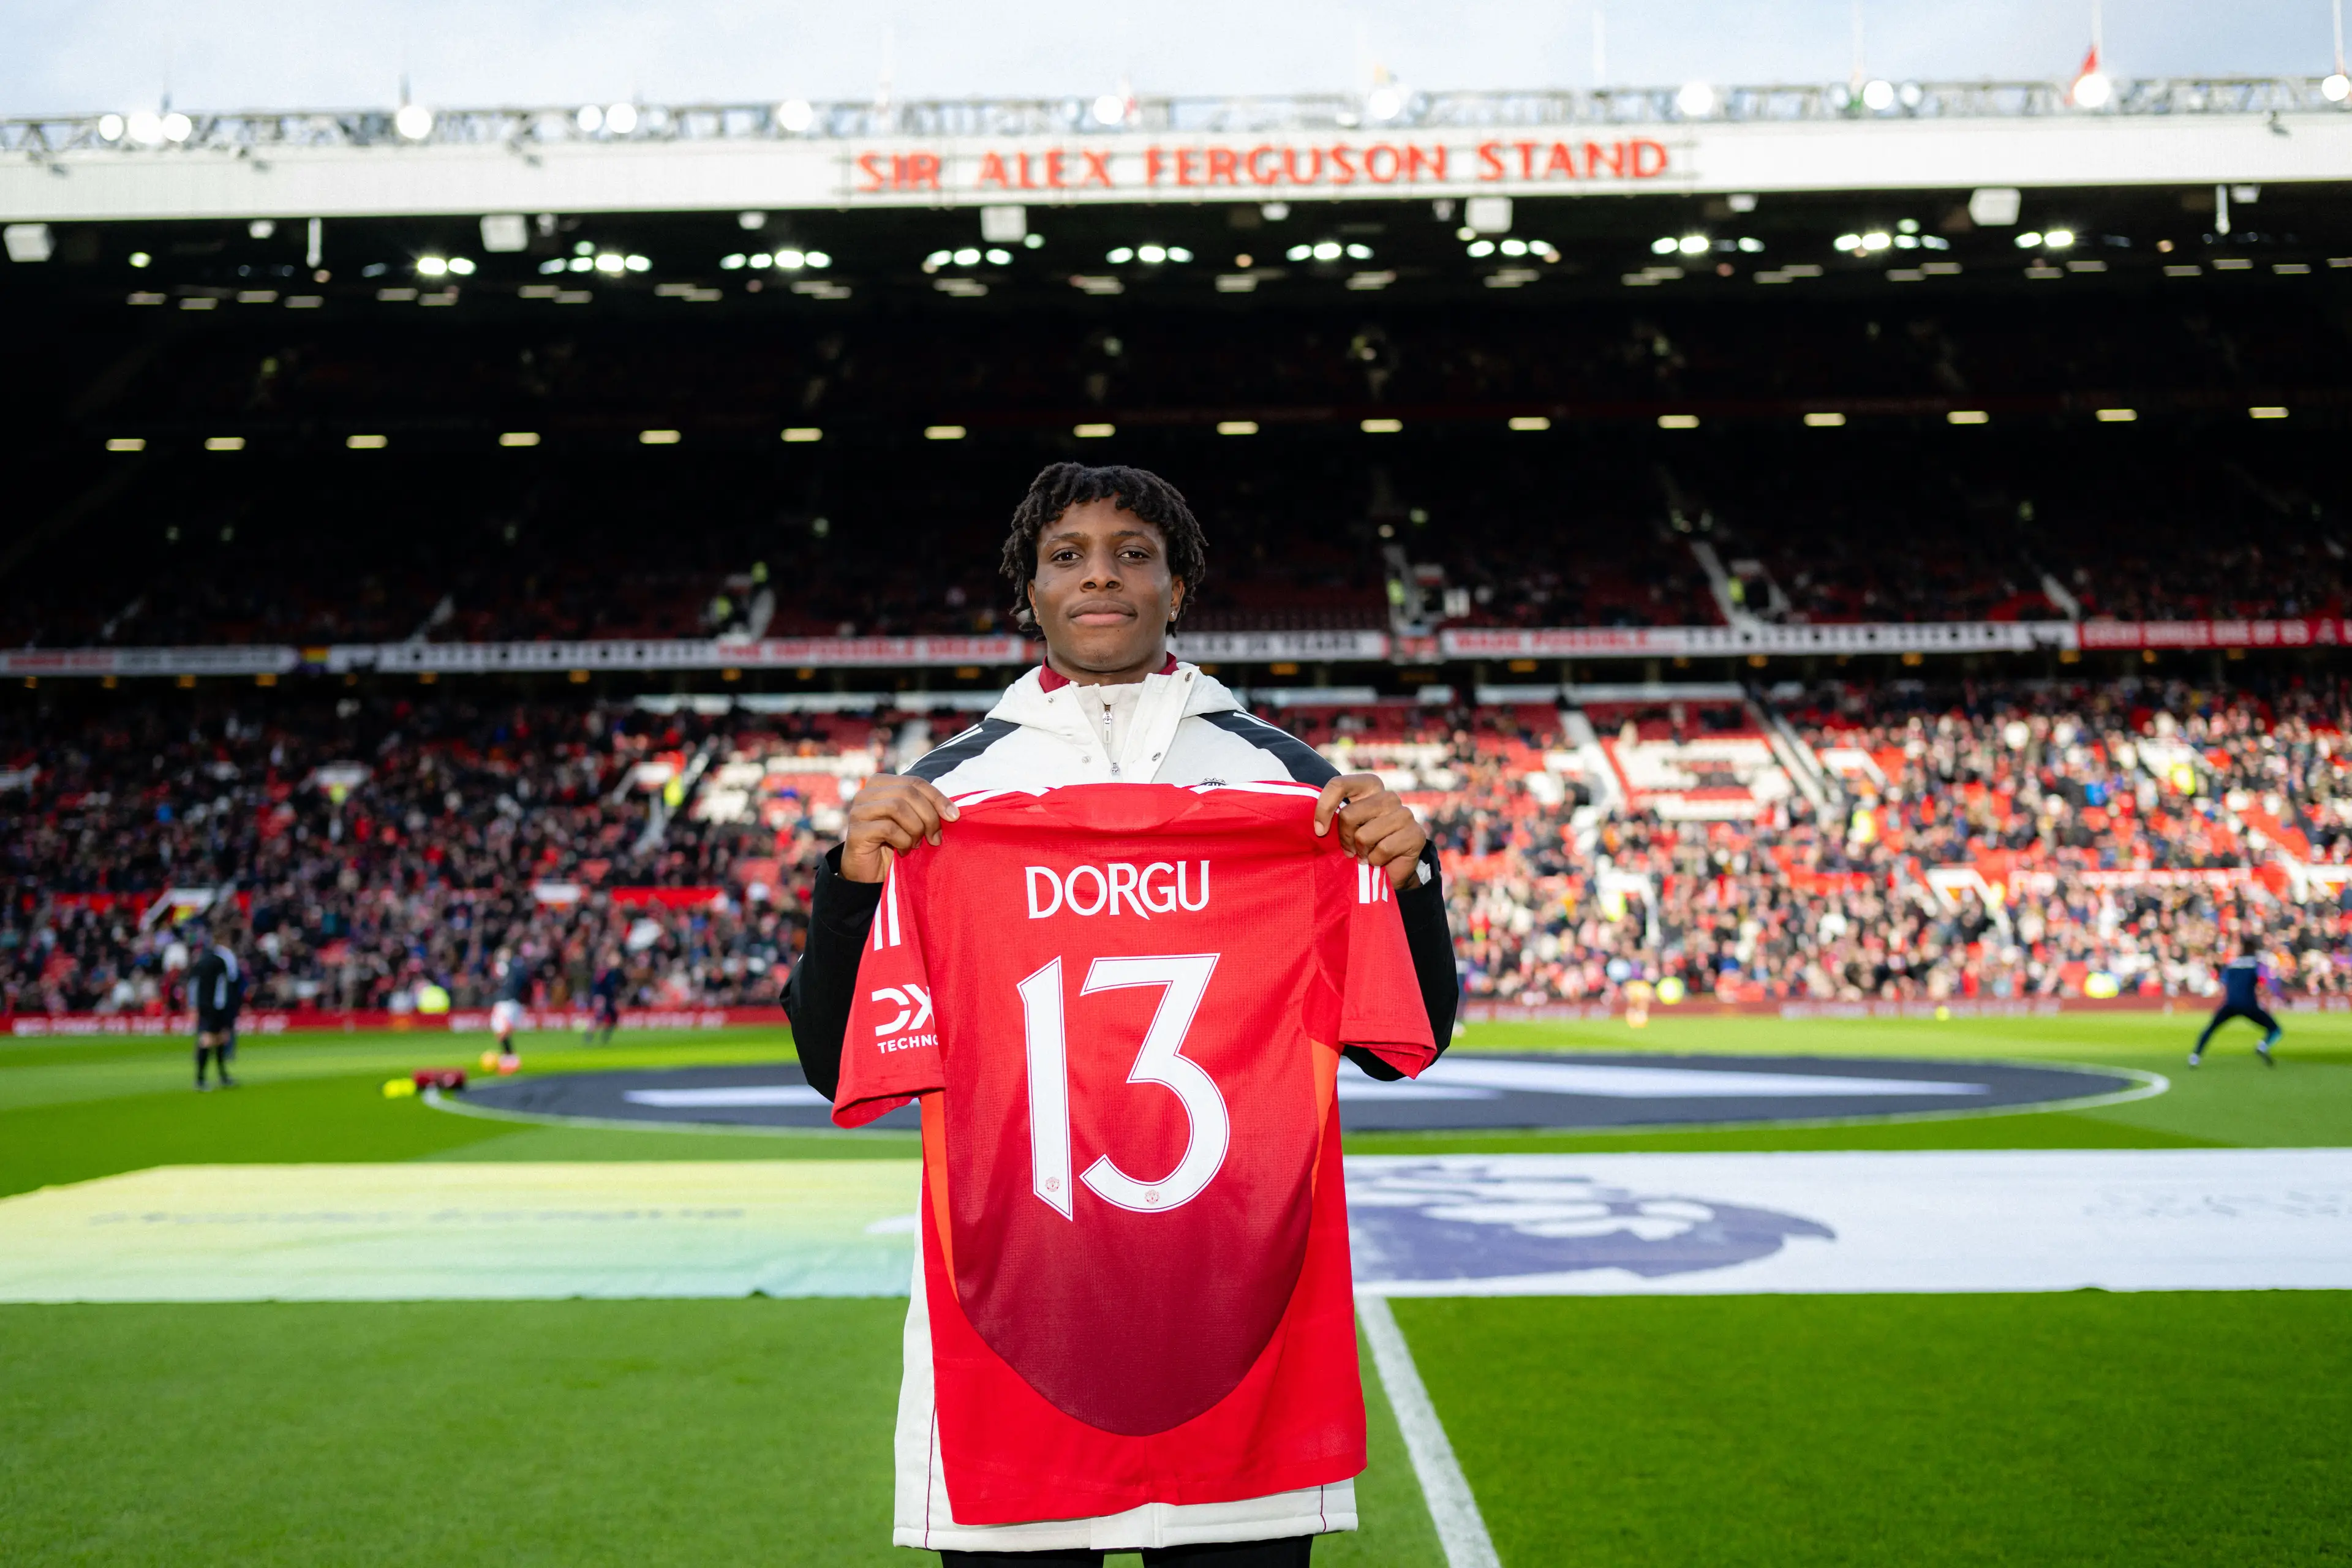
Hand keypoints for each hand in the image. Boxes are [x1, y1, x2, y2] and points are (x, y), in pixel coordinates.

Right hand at [840, 775, 958, 882]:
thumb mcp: (913, 821)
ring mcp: (858, 811)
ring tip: (916, 845)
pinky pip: (888, 829)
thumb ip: (926, 809)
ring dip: (915, 829)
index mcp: (881, 783)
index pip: (915, 782)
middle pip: (908, 793)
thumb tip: (953, 812)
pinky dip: (903, 841)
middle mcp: (866, 792)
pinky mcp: (855, 831)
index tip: (954, 817)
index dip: (938, 798)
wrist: (871, 873)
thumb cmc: (895, 844)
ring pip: (897, 807)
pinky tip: (903, 852)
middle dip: (928, 816)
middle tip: (935, 838)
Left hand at [1313, 772, 1427, 888]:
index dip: (1324, 807)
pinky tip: (1380, 860)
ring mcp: (1404, 814)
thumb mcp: (1346, 827)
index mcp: (1370, 786)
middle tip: (1350, 849)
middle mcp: (1388, 796)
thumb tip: (1318, 827)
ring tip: (1366, 854)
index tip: (1319, 830)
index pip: (1340, 785)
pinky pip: (1383, 850)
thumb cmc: (1364, 844)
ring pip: (1364, 835)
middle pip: (1348, 815)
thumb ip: (1335, 817)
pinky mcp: (1415, 834)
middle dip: (1344, 838)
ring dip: (1361, 852)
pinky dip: (1375, 861)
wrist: (1391, 869)